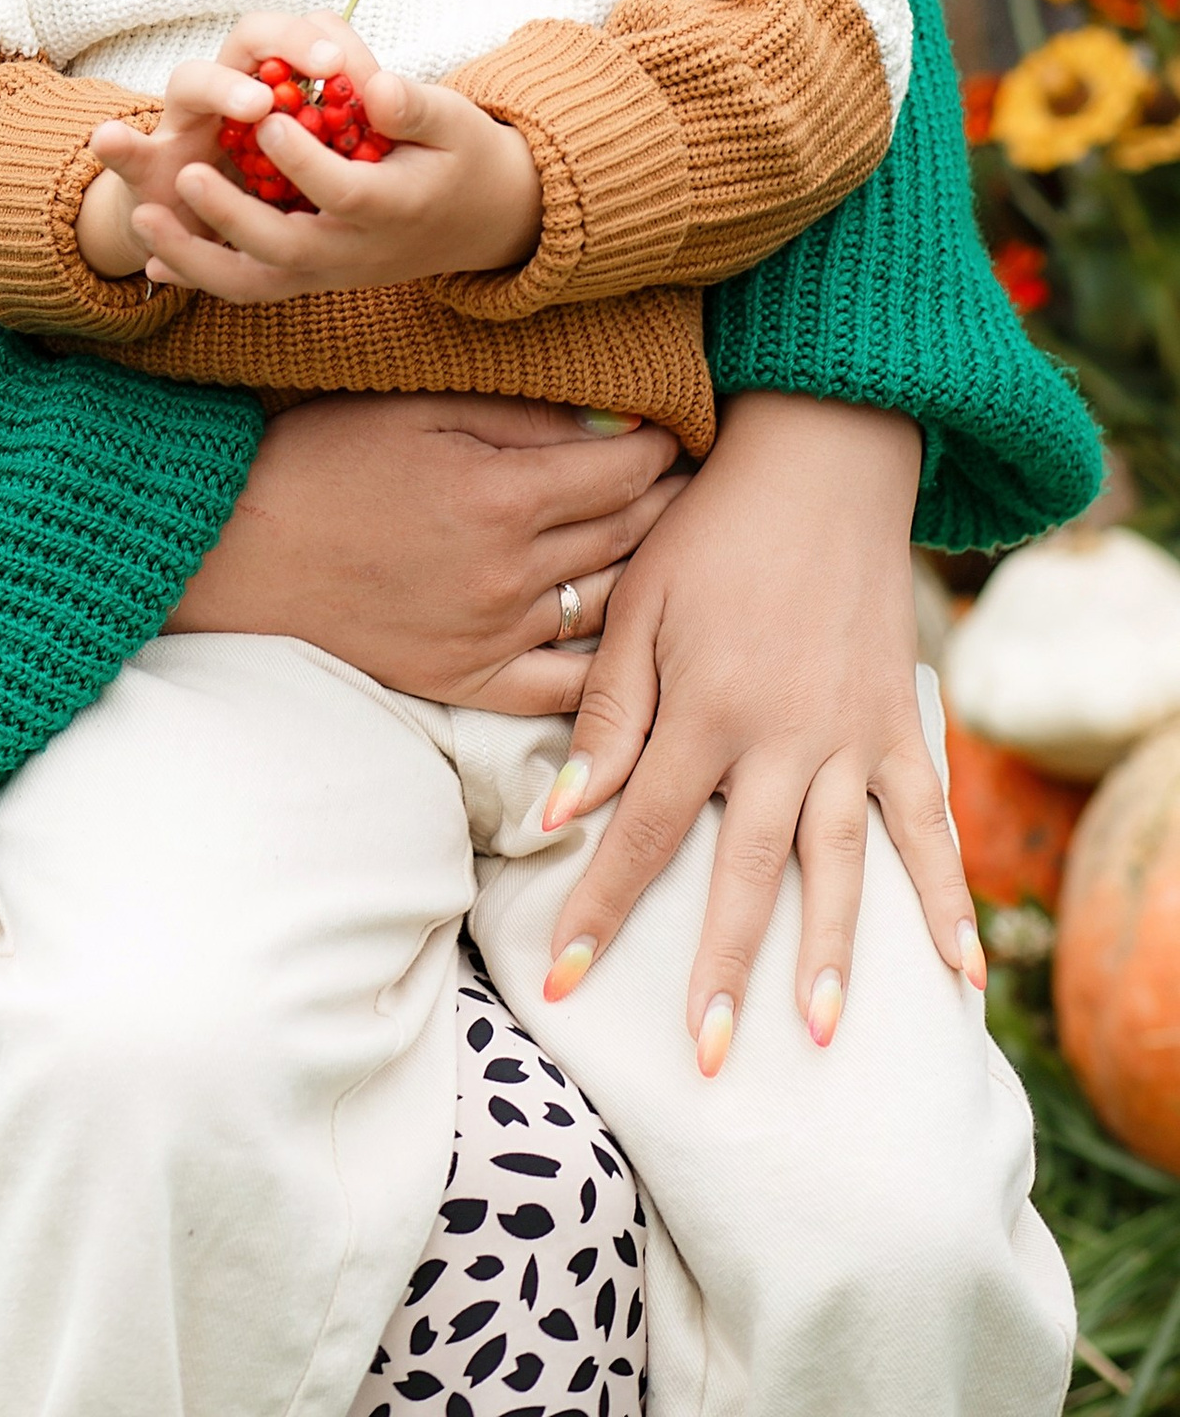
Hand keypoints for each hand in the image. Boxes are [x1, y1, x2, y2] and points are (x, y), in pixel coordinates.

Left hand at [83, 8, 541, 294]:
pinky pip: (250, 288)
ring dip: (196, 259)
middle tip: (188, 175)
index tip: (268, 120)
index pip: (345, 192)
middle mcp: (359, 251)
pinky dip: (201, 278)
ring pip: (257, 283)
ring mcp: (330, 271)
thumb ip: (413, 105)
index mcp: (397, 207)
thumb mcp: (454, 120)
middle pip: (289, 248)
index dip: (305, 161)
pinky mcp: (310, 276)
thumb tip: (375, 86)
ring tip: (143, 219)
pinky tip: (153, 261)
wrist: (479, 220)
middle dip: (233, 216)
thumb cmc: (461, 154)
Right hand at [165, 389, 684, 708]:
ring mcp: (493, 635)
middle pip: (630, 534)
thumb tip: (613, 421)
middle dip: (673, 501)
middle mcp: (510, 573)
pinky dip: (608, 663)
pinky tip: (635, 639)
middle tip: (700, 481)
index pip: (626, 469)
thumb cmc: (322, 458)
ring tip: (680, 545)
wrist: (239, 548)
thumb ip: (520, 416)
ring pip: (611, 604)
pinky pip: (566, 685)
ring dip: (654, 572)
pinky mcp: (468, 681)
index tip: (682, 427)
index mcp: (501, 493)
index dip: (666, 445)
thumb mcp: (417, 408)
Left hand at [537, 390, 977, 1063]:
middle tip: (704, 1058)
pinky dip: (946, 897)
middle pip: (744, 873)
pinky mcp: (900, 724)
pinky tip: (961, 974)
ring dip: (833, 954)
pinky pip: (929, 824)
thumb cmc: (708, 529)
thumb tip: (559, 812)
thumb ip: (607, 716)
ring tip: (821, 1034)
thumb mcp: (638, 605)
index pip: (640, 834)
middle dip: (720, 969)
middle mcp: (781, 737)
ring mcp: (850, 736)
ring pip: (840, 864)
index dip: (601, 910)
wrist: (817, 462)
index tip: (566, 983)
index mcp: (703, 709)